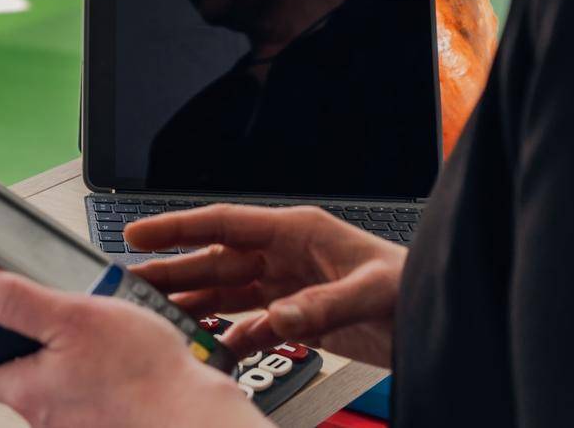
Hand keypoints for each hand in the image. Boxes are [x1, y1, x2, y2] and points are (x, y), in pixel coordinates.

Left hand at [0, 266, 264, 427]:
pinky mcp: (110, 426)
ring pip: (66, 389)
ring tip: (110, 337)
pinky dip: (107, 382)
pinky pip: (98, 401)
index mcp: (29, 390)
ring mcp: (81, 426)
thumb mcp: (73, 316)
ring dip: (79, 364)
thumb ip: (16, 301)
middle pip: (26, 380)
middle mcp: (50, 418)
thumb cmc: (143, 376)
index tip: (2, 322)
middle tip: (70, 322)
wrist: (195, 418)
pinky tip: (130, 362)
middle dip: (43, 350)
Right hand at [126, 204, 403, 366]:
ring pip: (225, 295)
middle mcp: (285, 256)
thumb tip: (276, 319)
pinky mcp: (297, 318)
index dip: (177, 227)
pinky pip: (249, 327)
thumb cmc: (415, 286)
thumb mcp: (372, 291)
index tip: (138, 234)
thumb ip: (322, 305)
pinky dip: (228, 339)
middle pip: (214, 261)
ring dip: (192, 306)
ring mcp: (288, 287)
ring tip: (158, 316)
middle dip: (172, 271)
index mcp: (295, 231)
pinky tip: (211, 349)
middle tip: (132, 284)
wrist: (441, 321)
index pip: (223, 223)